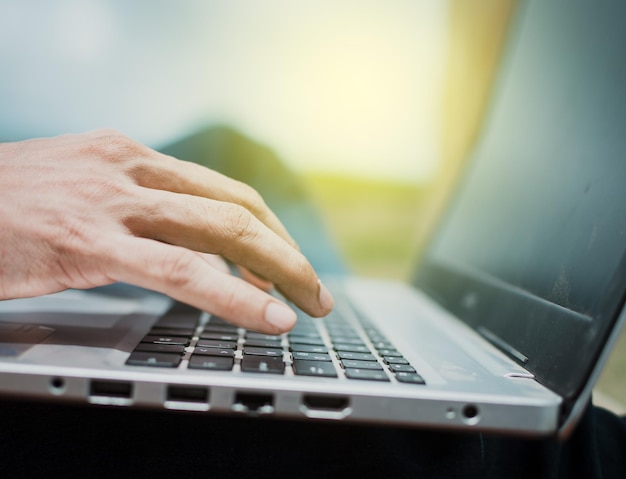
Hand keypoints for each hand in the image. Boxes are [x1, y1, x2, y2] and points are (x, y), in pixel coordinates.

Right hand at [0, 130, 333, 332]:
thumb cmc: (3, 206)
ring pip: (222, 230)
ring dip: (279, 268)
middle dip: (286, 252)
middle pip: (237, 208)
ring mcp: (111, 202)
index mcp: (129, 157)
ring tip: (309, 304)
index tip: (290, 263)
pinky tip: (267, 315)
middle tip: (316, 290)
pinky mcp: (88, 241)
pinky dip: (234, 294)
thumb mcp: (79, 191)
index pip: (223, 192)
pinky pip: (181, 270)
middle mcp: (128, 169)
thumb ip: (131, 210)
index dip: (268, 231)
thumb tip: (179, 243)